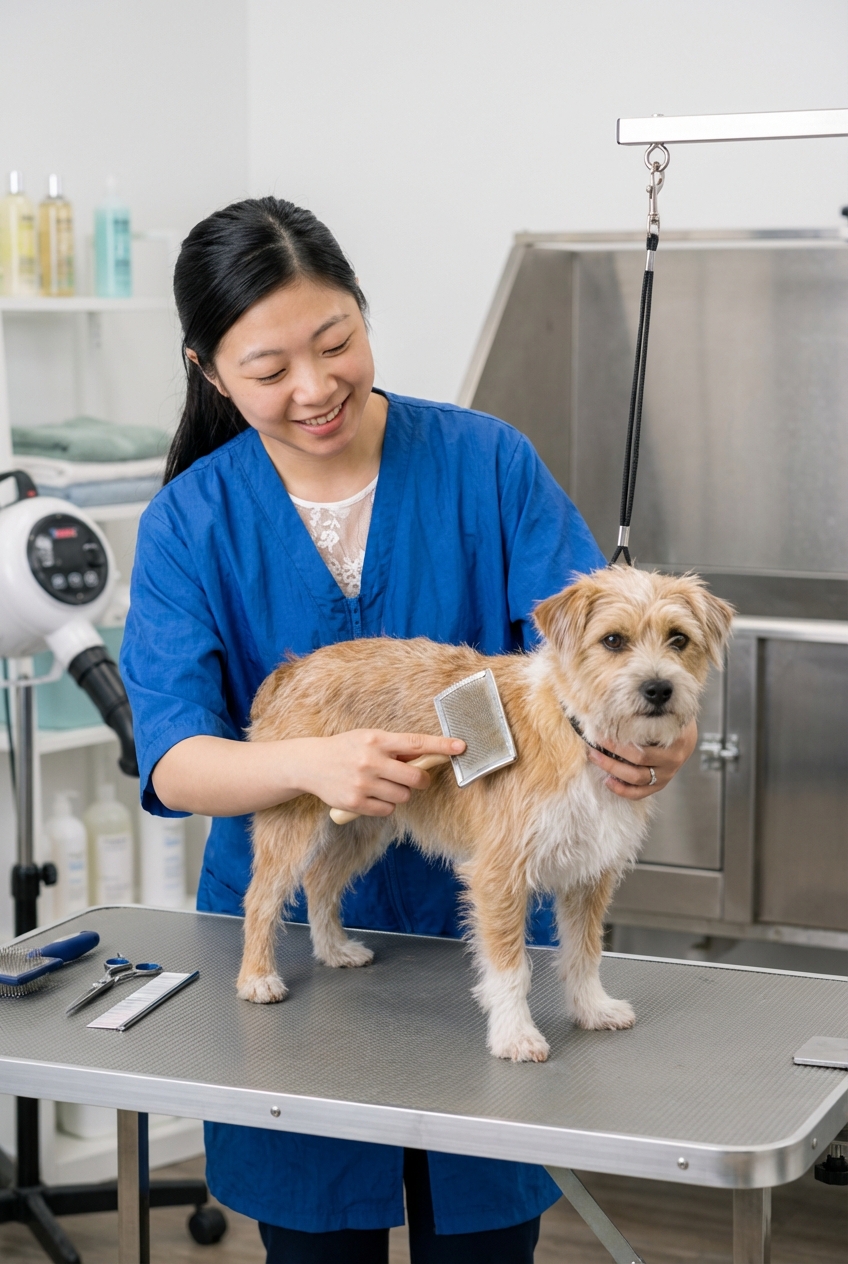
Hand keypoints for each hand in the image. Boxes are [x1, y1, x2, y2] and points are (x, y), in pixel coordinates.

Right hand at [300, 730, 465, 817]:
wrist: (311, 764)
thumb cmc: (346, 748)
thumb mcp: (369, 738)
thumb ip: (395, 747)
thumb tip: (426, 756)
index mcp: (377, 740)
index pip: (416, 743)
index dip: (441, 745)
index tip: (461, 746)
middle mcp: (371, 760)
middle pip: (415, 778)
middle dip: (421, 780)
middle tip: (416, 778)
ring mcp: (363, 783)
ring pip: (403, 796)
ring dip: (401, 793)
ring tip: (385, 784)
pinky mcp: (356, 803)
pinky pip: (388, 810)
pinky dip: (386, 805)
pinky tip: (373, 795)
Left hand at [586, 719, 697, 799]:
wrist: (686, 737)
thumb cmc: (670, 720)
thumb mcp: (667, 710)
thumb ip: (650, 710)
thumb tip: (617, 702)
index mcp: (677, 738)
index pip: (646, 739)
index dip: (621, 735)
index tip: (601, 728)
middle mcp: (673, 758)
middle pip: (639, 758)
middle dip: (613, 750)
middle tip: (595, 740)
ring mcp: (667, 774)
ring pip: (637, 778)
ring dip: (612, 768)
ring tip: (595, 757)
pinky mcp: (660, 785)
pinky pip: (640, 793)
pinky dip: (622, 790)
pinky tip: (608, 781)